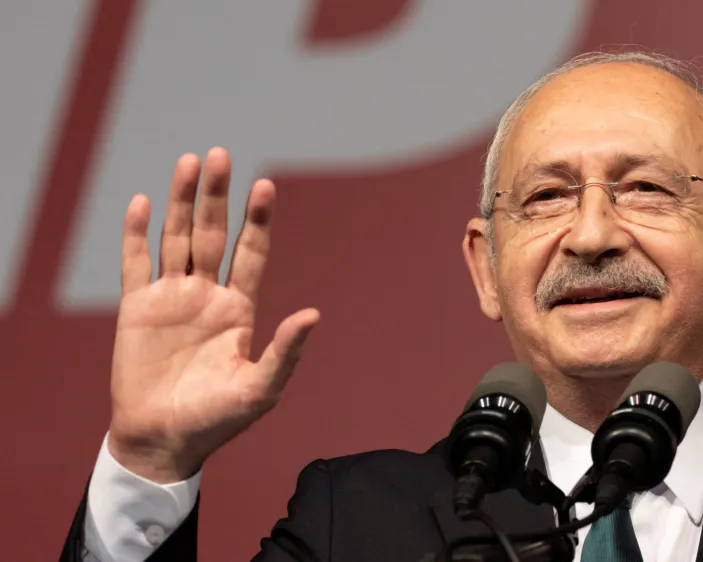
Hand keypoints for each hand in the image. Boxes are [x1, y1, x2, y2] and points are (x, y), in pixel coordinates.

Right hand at [107, 147, 319, 482]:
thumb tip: (314, 314)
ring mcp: (171, 298)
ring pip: (177, 238)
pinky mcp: (137, 308)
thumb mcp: (260, 388)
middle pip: (213, 234)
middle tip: (222, 154)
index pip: (251, 252)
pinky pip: (136, 263)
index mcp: (238, 308)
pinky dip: (136, 233)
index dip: (257, 220)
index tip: (265, 186)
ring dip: (181, 201)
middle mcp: (207, 295)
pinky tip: (141, 202)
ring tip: (190, 162)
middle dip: (218, 196)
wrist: (164, 440)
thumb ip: (285, 351)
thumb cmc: (217, 419)